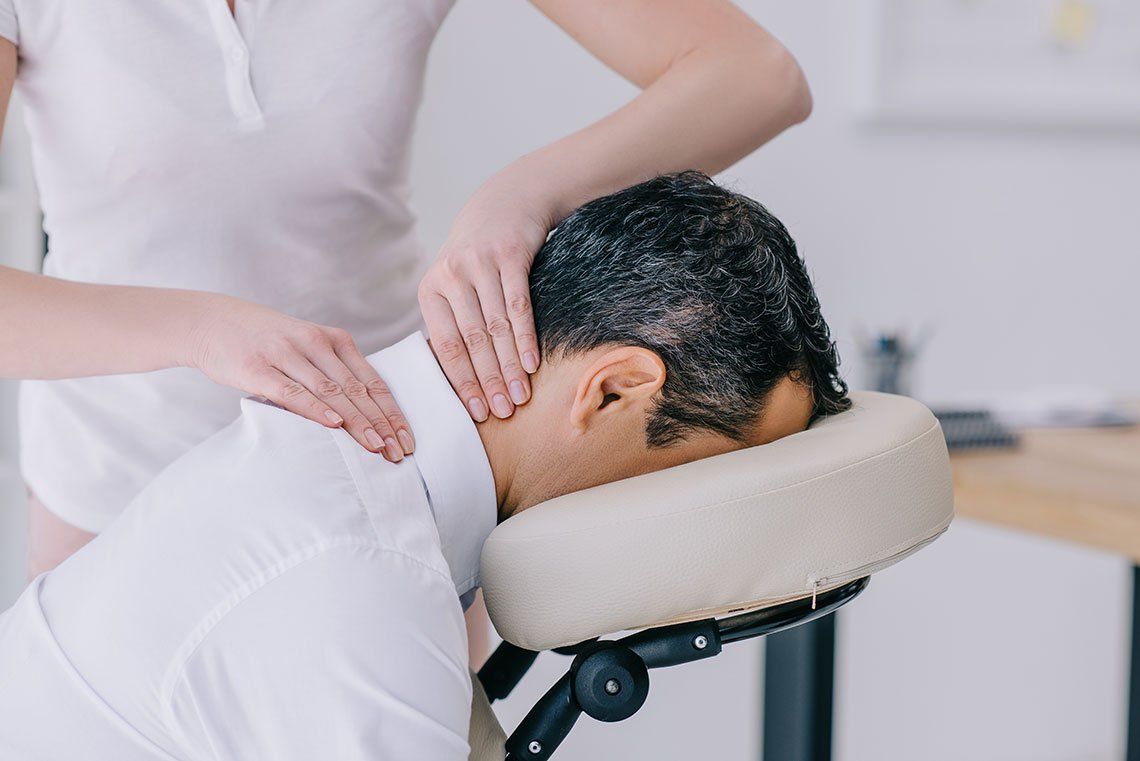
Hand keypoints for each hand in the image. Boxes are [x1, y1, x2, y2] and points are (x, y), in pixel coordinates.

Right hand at [185, 293, 412, 461]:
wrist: (211, 321)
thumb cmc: (266, 342)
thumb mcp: (306, 348)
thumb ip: (333, 373)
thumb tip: (367, 414)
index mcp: (335, 340)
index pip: (372, 381)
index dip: (392, 412)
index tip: (407, 440)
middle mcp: (315, 343)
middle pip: (357, 390)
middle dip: (382, 424)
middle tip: (398, 453)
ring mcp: (287, 353)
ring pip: (331, 392)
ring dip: (357, 423)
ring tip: (375, 447)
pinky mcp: (258, 367)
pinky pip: (293, 391)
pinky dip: (315, 409)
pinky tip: (334, 425)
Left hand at [418, 183, 548, 420]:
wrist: (504, 204)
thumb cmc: (477, 257)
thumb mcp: (454, 284)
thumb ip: (453, 324)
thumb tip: (460, 380)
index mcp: (431, 291)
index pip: (446, 346)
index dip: (461, 381)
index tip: (475, 412)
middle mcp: (451, 277)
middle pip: (472, 341)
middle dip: (488, 381)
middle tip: (502, 412)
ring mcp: (480, 265)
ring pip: (496, 328)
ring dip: (509, 367)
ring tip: (520, 397)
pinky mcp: (509, 256)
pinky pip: (518, 306)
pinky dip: (525, 338)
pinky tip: (531, 364)